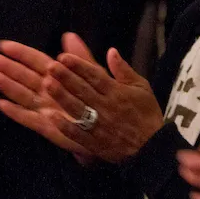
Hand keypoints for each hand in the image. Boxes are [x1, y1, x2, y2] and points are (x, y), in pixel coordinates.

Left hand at [0, 33, 164, 163]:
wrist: (153, 147)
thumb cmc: (147, 115)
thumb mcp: (142, 88)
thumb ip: (124, 70)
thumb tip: (111, 51)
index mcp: (117, 92)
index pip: (95, 75)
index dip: (78, 65)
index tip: (63, 57)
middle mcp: (106, 106)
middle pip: (83, 89)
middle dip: (66, 77)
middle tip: (50, 66)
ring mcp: (99, 125)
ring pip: (77, 108)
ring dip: (62, 96)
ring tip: (47, 84)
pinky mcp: (94, 142)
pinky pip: (77, 132)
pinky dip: (64, 124)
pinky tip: (50, 116)